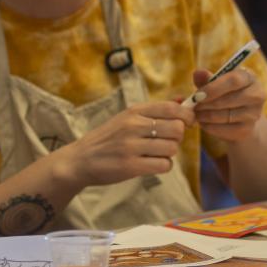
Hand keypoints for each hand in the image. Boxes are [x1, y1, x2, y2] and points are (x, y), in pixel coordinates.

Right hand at [56, 100, 194, 187]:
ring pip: (172, 148)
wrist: (80, 160)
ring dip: (169, 153)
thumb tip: (182, 100)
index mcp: (133, 111)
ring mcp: (131, 146)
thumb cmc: (108, 139)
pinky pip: (164, 165)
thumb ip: (155, 111)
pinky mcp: (131, 166)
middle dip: (178, 137)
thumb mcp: (127, 118)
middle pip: (176, 128)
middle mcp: (133, 126)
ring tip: (155, 154)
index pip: (171, 108)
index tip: (186, 123)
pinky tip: (152, 164)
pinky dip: (163, 166)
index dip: (186, 116)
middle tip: (167, 141)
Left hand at [189, 67, 264, 143]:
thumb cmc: (225, 94)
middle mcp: (257, 94)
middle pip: (229, 99)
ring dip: (206, 116)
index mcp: (249, 77)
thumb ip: (206, 78)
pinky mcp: (247, 130)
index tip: (197, 95)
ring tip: (197, 114)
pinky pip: (225, 129)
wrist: (239, 117)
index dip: (213, 88)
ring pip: (225, 116)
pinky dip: (210, 127)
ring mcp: (254, 114)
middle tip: (194, 107)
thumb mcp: (215, 83)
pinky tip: (204, 123)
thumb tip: (198, 73)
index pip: (234, 80)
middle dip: (207, 104)